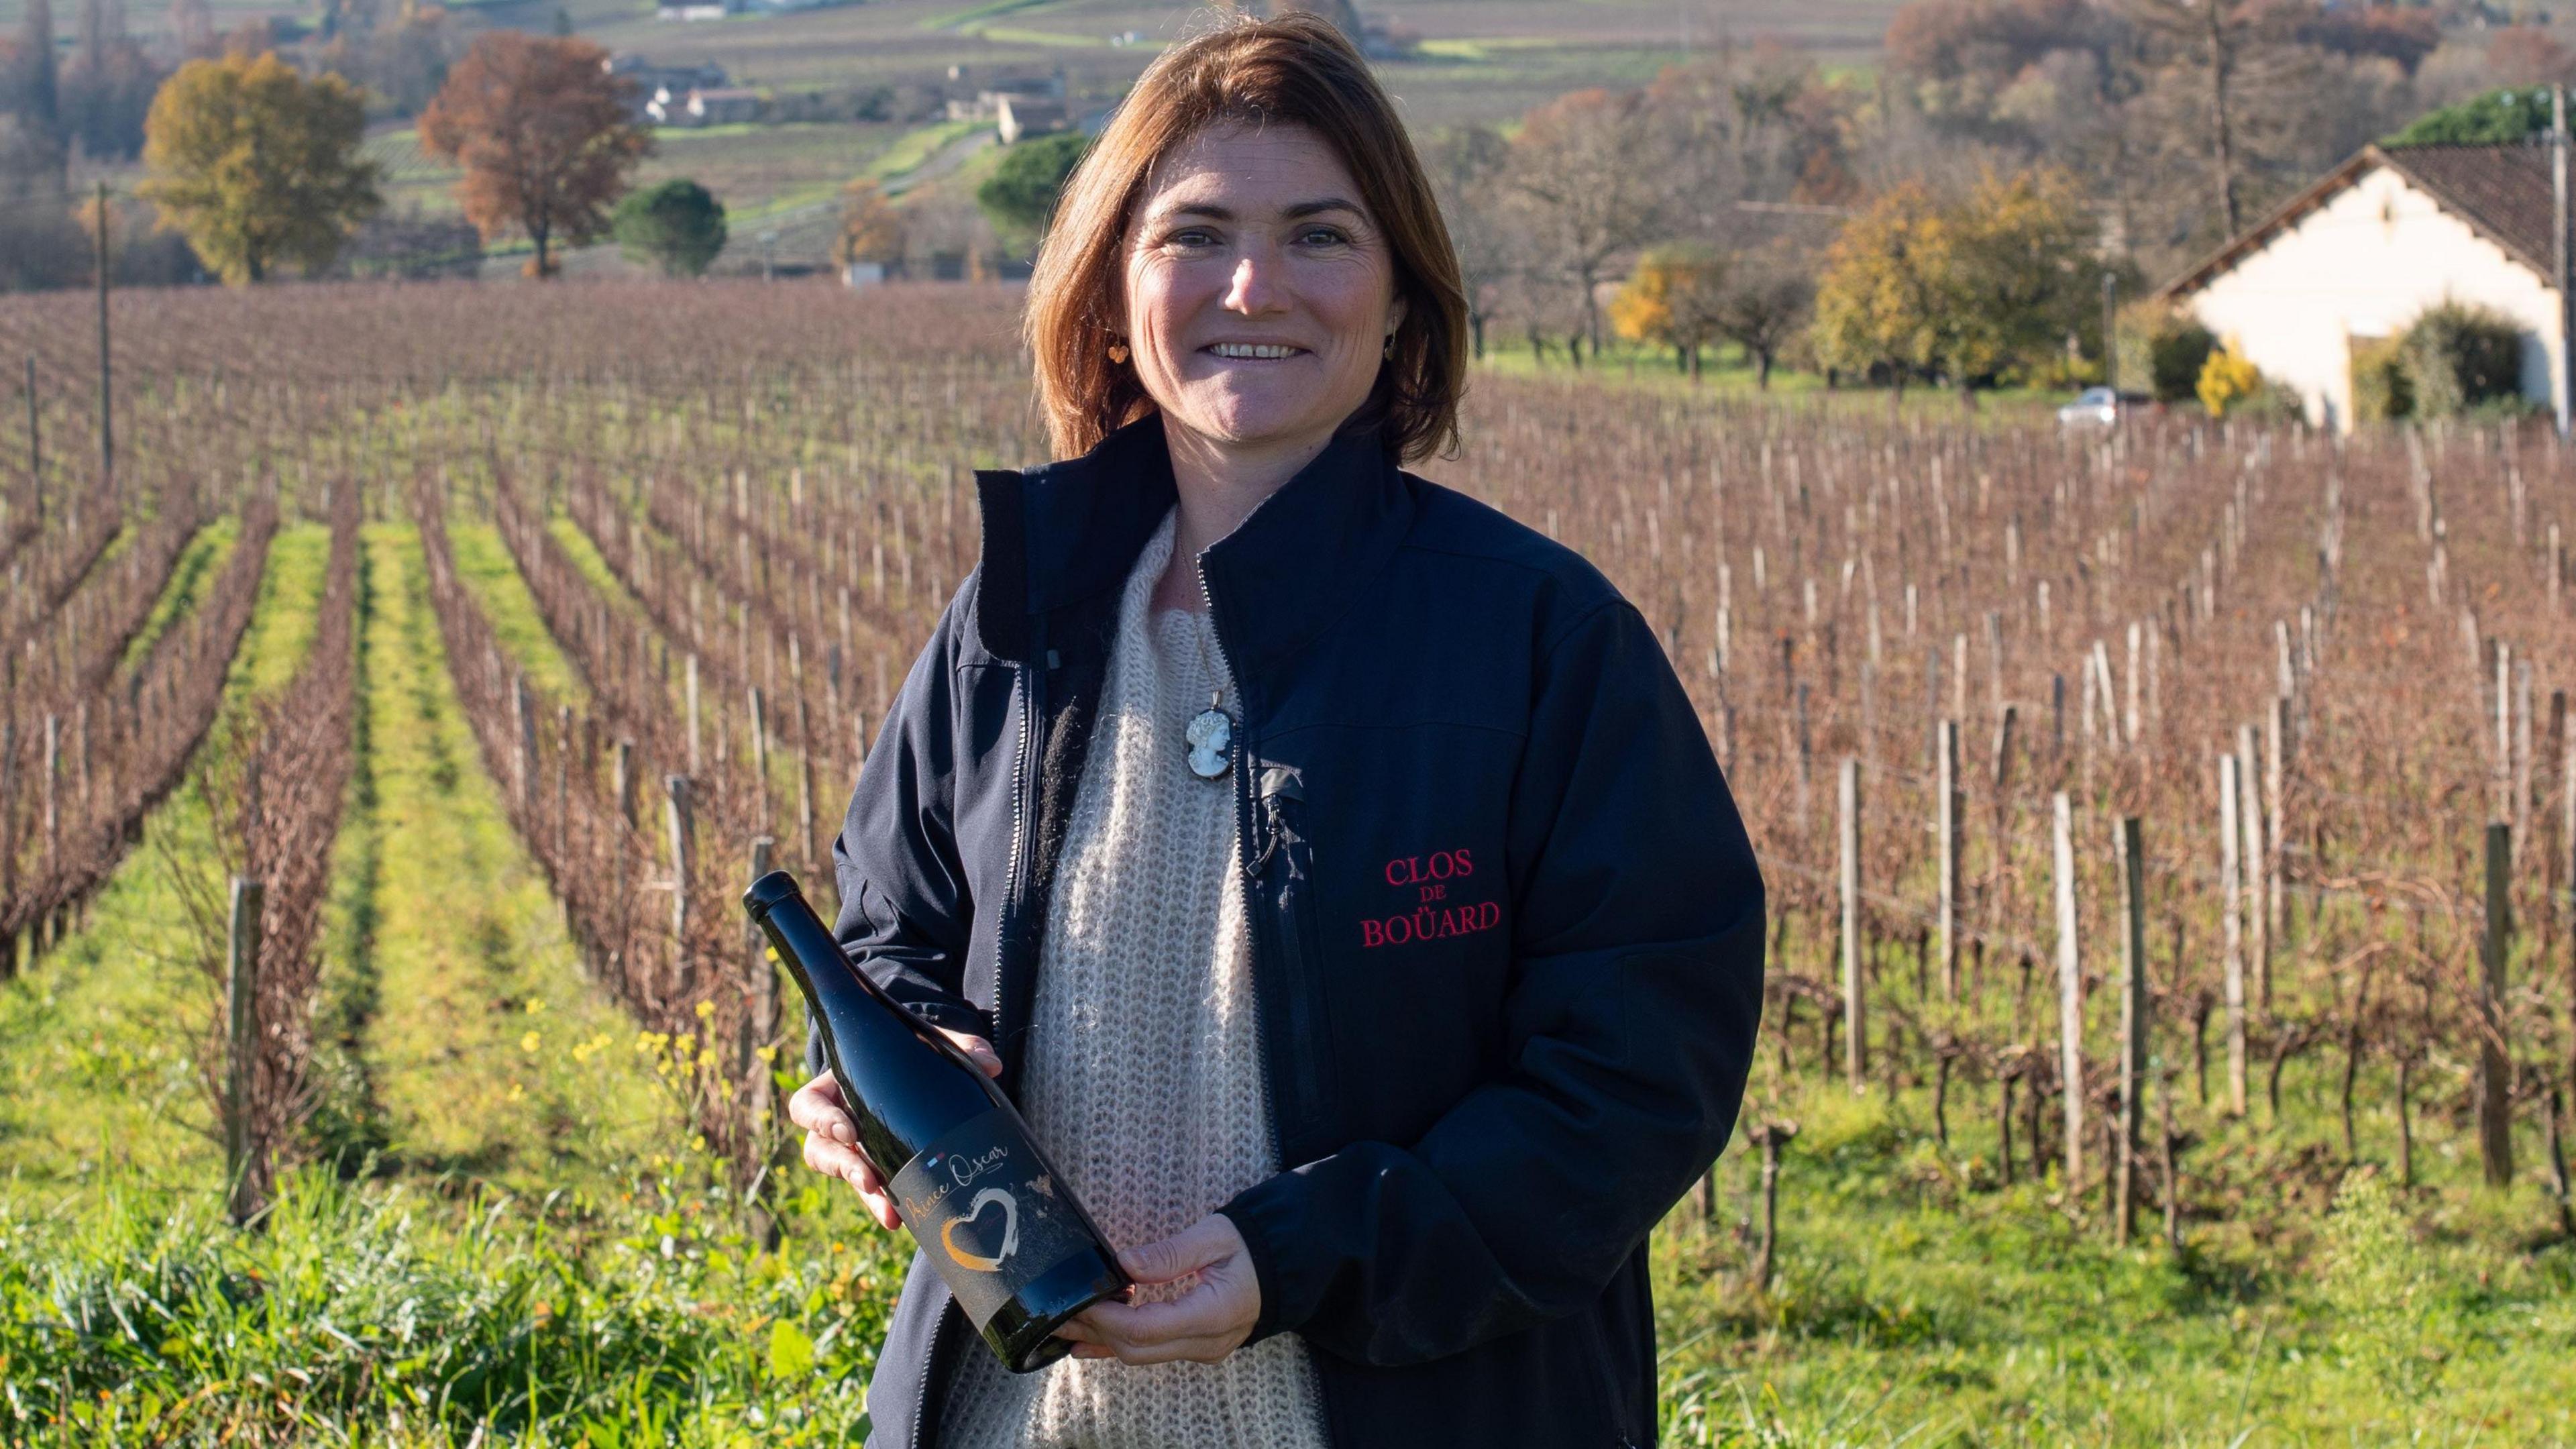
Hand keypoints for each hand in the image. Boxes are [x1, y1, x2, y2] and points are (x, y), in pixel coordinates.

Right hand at [788, 1029, 1001, 1230]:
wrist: (931, 1079)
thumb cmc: (921, 1055)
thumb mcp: (938, 1045)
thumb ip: (963, 1048)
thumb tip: (989, 1065)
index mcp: (839, 1086)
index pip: (808, 1105)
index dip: (819, 1119)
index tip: (848, 1130)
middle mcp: (839, 1121)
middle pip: (819, 1150)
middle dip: (842, 1167)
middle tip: (868, 1180)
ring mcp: (857, 1150)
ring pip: (843, 1177)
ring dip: (864, 1195)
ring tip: (890, 1211)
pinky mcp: (878, 1171)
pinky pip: (872, 1193)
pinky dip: (885, 1205)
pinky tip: (904, 1219)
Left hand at [1056, 1213, 1260, 1365]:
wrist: (1288, 1265)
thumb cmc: (1254, 1245)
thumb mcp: (1215, 1236)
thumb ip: (1170, 1254)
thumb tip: (1124, 1263)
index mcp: (1214, 1313)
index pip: (1146, 1328)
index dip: (1107, 1317)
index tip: (1080, 1298)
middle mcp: (1207, 1342)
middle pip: (1137, 1349)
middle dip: (1094, 1331)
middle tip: (1058, 1312)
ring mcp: (1203, 1349)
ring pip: (1141, 1355)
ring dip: (1101, 1340)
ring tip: (1063, 1324)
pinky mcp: (1197, 1347)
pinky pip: (1152, 1353)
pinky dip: (1119, 1346)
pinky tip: (1088, 1345)